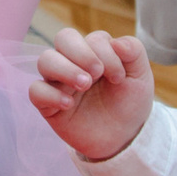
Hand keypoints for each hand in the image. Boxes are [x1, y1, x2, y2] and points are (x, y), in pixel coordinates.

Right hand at [28, 27, 153, 162]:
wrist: (123, 137)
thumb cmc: (129, 102)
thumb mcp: (140, 76)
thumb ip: (134, 52)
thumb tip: (117, 42)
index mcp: (95, 51)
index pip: (92, 39)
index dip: (106, 54)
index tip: (119, 77)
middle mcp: (73, 62)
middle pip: (63, 38)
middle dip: (80, 52)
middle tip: (97, 73)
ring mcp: (58, 82)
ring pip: (45, 60)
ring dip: (65, 69)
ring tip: (85, 85)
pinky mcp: (48, 104)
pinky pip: (35, 91)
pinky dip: (50, 94)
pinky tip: (69, 104)